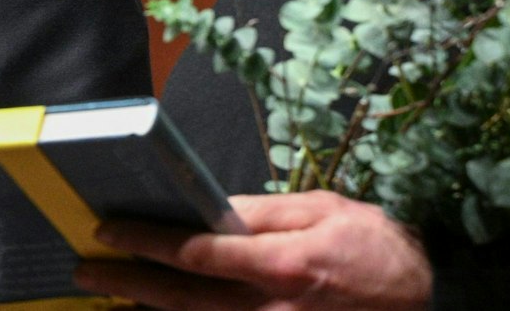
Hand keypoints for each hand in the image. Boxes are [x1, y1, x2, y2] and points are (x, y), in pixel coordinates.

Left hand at [72, 190, 431, 310]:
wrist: (424, 302)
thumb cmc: (376, 250)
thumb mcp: (324, 209)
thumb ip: (263, 212)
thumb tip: (209, 210)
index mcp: (282, 266)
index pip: (196, 254)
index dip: (147, 242)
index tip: (109, 230)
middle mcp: (270, 309)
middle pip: (181, 299)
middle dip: (127, 284)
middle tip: (85, 271)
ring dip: (147, 308)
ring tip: (108, 292)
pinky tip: (158, 310)